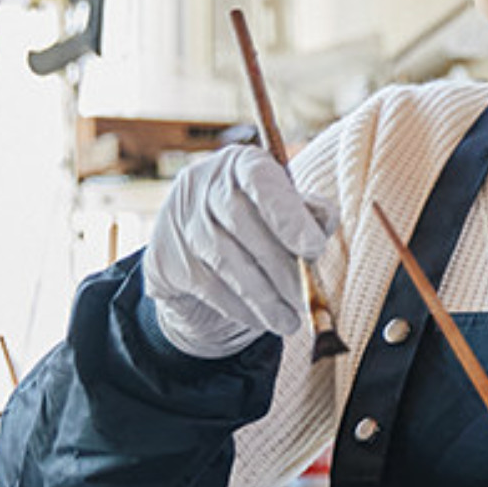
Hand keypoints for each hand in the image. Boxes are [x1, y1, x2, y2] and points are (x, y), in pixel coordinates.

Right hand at [142, 144, 336, 357]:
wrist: (204, 261)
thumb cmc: (262, 232)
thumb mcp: (290, 217)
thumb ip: (310, 216)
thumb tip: (323, 221)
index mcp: (241, 164)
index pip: (260, 179)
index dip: (287, 214)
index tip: (314, 248)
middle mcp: (203, 184)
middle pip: (242, 224)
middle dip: (282, 269)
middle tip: (307, 300)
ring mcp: (178, 219)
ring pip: (225, 260)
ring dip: (264, 298)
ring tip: (292, 322)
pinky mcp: (164, 258)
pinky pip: (208, 286)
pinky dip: (240, 308)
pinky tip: (262, 320)